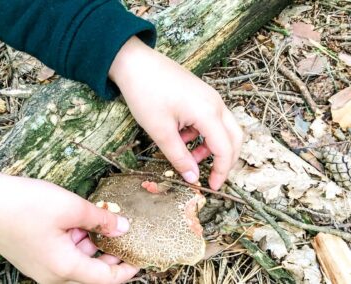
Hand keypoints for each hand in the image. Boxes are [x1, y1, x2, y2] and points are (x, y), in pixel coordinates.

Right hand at [0, 166, 137, 283]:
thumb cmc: (25, 204)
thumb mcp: (71, 207)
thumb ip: (101, 219)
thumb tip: (123, 226)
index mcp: (63, 268)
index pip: (106, 279)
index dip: (127, 270)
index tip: (140, 258)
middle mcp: (52, 274)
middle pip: (91, 270)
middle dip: (108, 250)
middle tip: (119, 229)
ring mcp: (41, 267)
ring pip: (77, 259)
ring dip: (90, 240)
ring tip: (94, 216)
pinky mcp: (35, 256)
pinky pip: (63, 253)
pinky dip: (75, 238)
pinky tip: (76, 219)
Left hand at [109, 37, 242, 189]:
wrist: (134, 62)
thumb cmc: (145, 93)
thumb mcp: (160, 131)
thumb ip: (179, 157)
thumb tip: (193, 178)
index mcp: (208, 112)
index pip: (225, 149)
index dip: (221, 171)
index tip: (211, 187)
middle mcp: (215, 103)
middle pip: (234, 137)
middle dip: (225, 160)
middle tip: (209, 175)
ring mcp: (209, 96)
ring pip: (222, 128)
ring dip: (211, 146)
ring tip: (187, 154)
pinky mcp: (201, 94)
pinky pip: (211, 118)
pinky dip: (202, 133)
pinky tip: (182, 136)